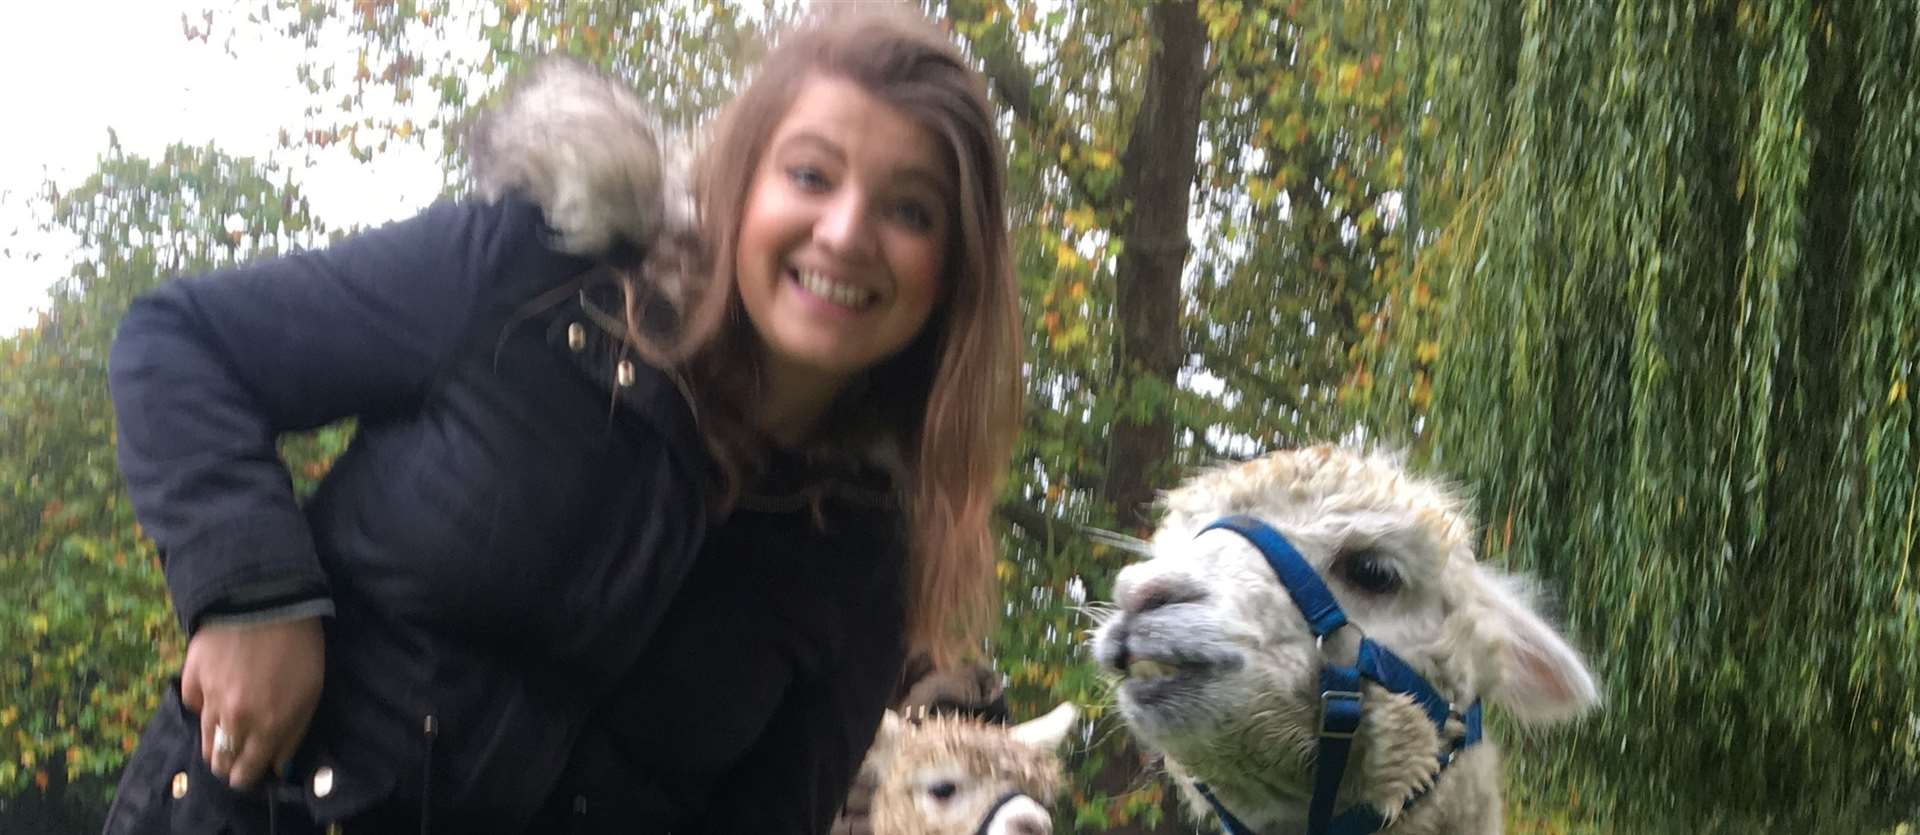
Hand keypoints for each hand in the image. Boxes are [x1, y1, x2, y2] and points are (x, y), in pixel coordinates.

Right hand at [181, 617, 324, 789]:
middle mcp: (234, 720)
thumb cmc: (298, 648)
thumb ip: (292, 736)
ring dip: (216, 741)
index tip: (250, 771)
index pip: (245, 773)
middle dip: (229, 763)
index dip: (247, 776)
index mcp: (268, 727)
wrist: (267, 601)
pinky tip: (217, 690)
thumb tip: (276, 767)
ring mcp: (209, 700)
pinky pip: (193, 704)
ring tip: (228, 730)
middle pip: (218, 762)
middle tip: (239, 752)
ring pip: (203, 739)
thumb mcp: (310, 694)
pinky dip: (203, 703)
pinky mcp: (190, 679)